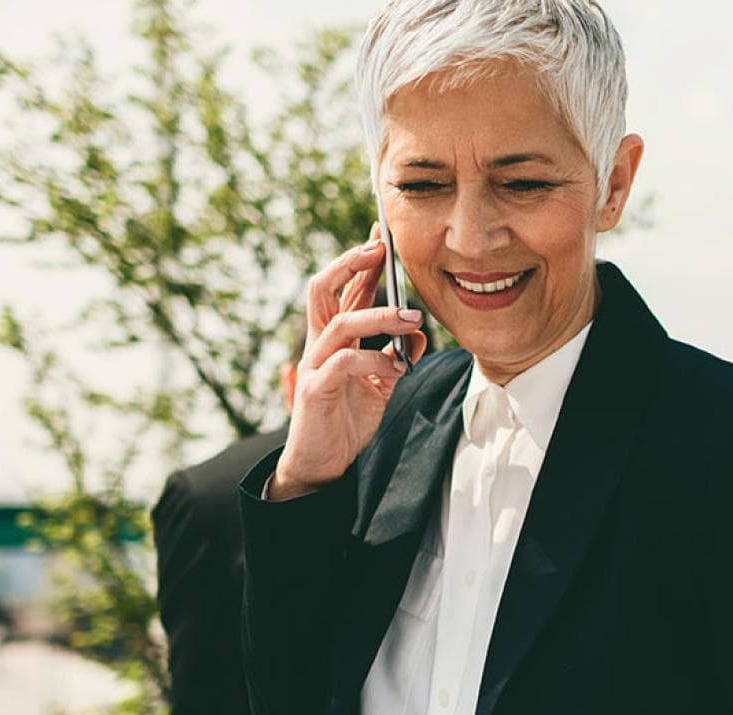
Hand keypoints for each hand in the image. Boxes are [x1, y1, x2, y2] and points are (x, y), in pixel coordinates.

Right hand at [269, 226, 428, 499]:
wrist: (322, 462)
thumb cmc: (348, 418)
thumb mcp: (382, 383)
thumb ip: (396, 354)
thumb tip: (418, 331)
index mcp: (334, 337)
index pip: (345, 288)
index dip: (362, 260)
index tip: (383, 234)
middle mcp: (319, 343)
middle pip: (323, 288)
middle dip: (350, 264)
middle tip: (381, 251)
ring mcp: (314, 364)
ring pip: (341, 322)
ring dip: (378, 315)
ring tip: (411, 318)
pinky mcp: (315, 390)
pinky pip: (344, 363)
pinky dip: (374, 361)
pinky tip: (397, 369)